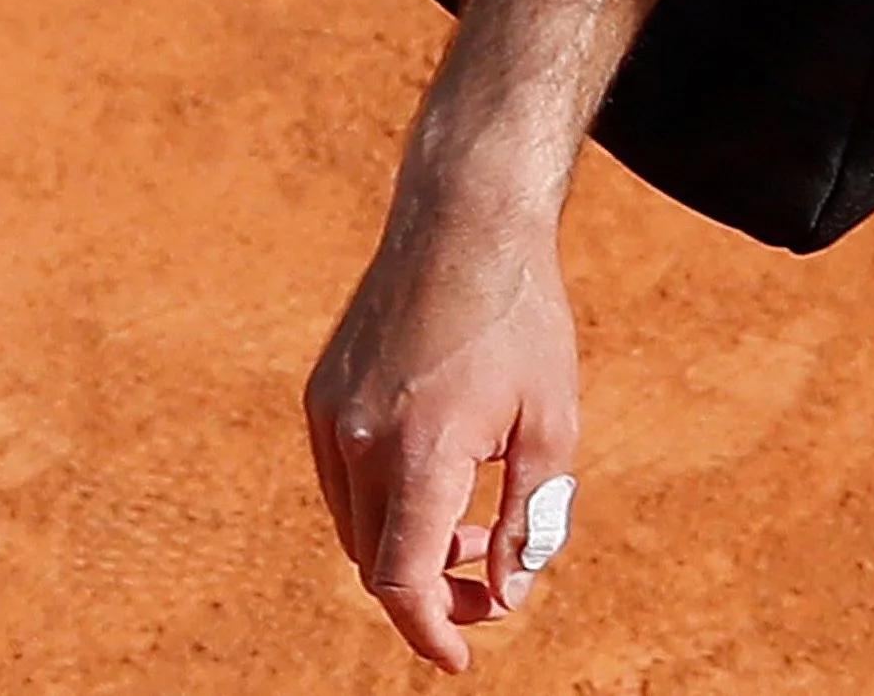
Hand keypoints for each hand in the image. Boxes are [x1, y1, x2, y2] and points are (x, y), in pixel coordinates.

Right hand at [304, 211, 583, 671]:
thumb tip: (507, 593)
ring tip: (472, 530)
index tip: (462, 656)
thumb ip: (529, 519)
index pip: (402, 581)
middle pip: (376, 561)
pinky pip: (343, 478)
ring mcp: (329, 415)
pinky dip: (384, 503)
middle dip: (430, 591)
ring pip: (355, 524)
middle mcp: (358, 440)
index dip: (431, 630)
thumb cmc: (523, 320)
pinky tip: (440, 476)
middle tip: (489, 583)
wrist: (466, 220)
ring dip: (406, 547)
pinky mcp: (321, 393)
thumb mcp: (552, 425)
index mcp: (419, 453)